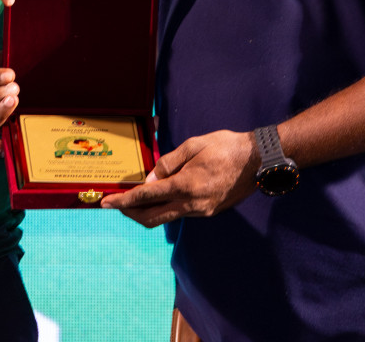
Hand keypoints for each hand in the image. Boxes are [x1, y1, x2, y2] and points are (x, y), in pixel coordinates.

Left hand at [101, 129, 257, 226]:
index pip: (146, 197)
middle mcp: (192, 205)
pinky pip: (180, 213)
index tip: (106, 202)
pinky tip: (160, 197)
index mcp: (186, 186)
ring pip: (166, 217)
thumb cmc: (226, 147)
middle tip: (114, 205)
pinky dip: (164, 208)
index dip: (123, 201)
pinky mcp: (209, 212)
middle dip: (130, 213)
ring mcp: (201, 211)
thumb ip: (169, 163)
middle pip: (152, 217)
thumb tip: (150, 178)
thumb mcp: (194, 146)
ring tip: (133, 200)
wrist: (259, 161)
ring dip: (147, 211)